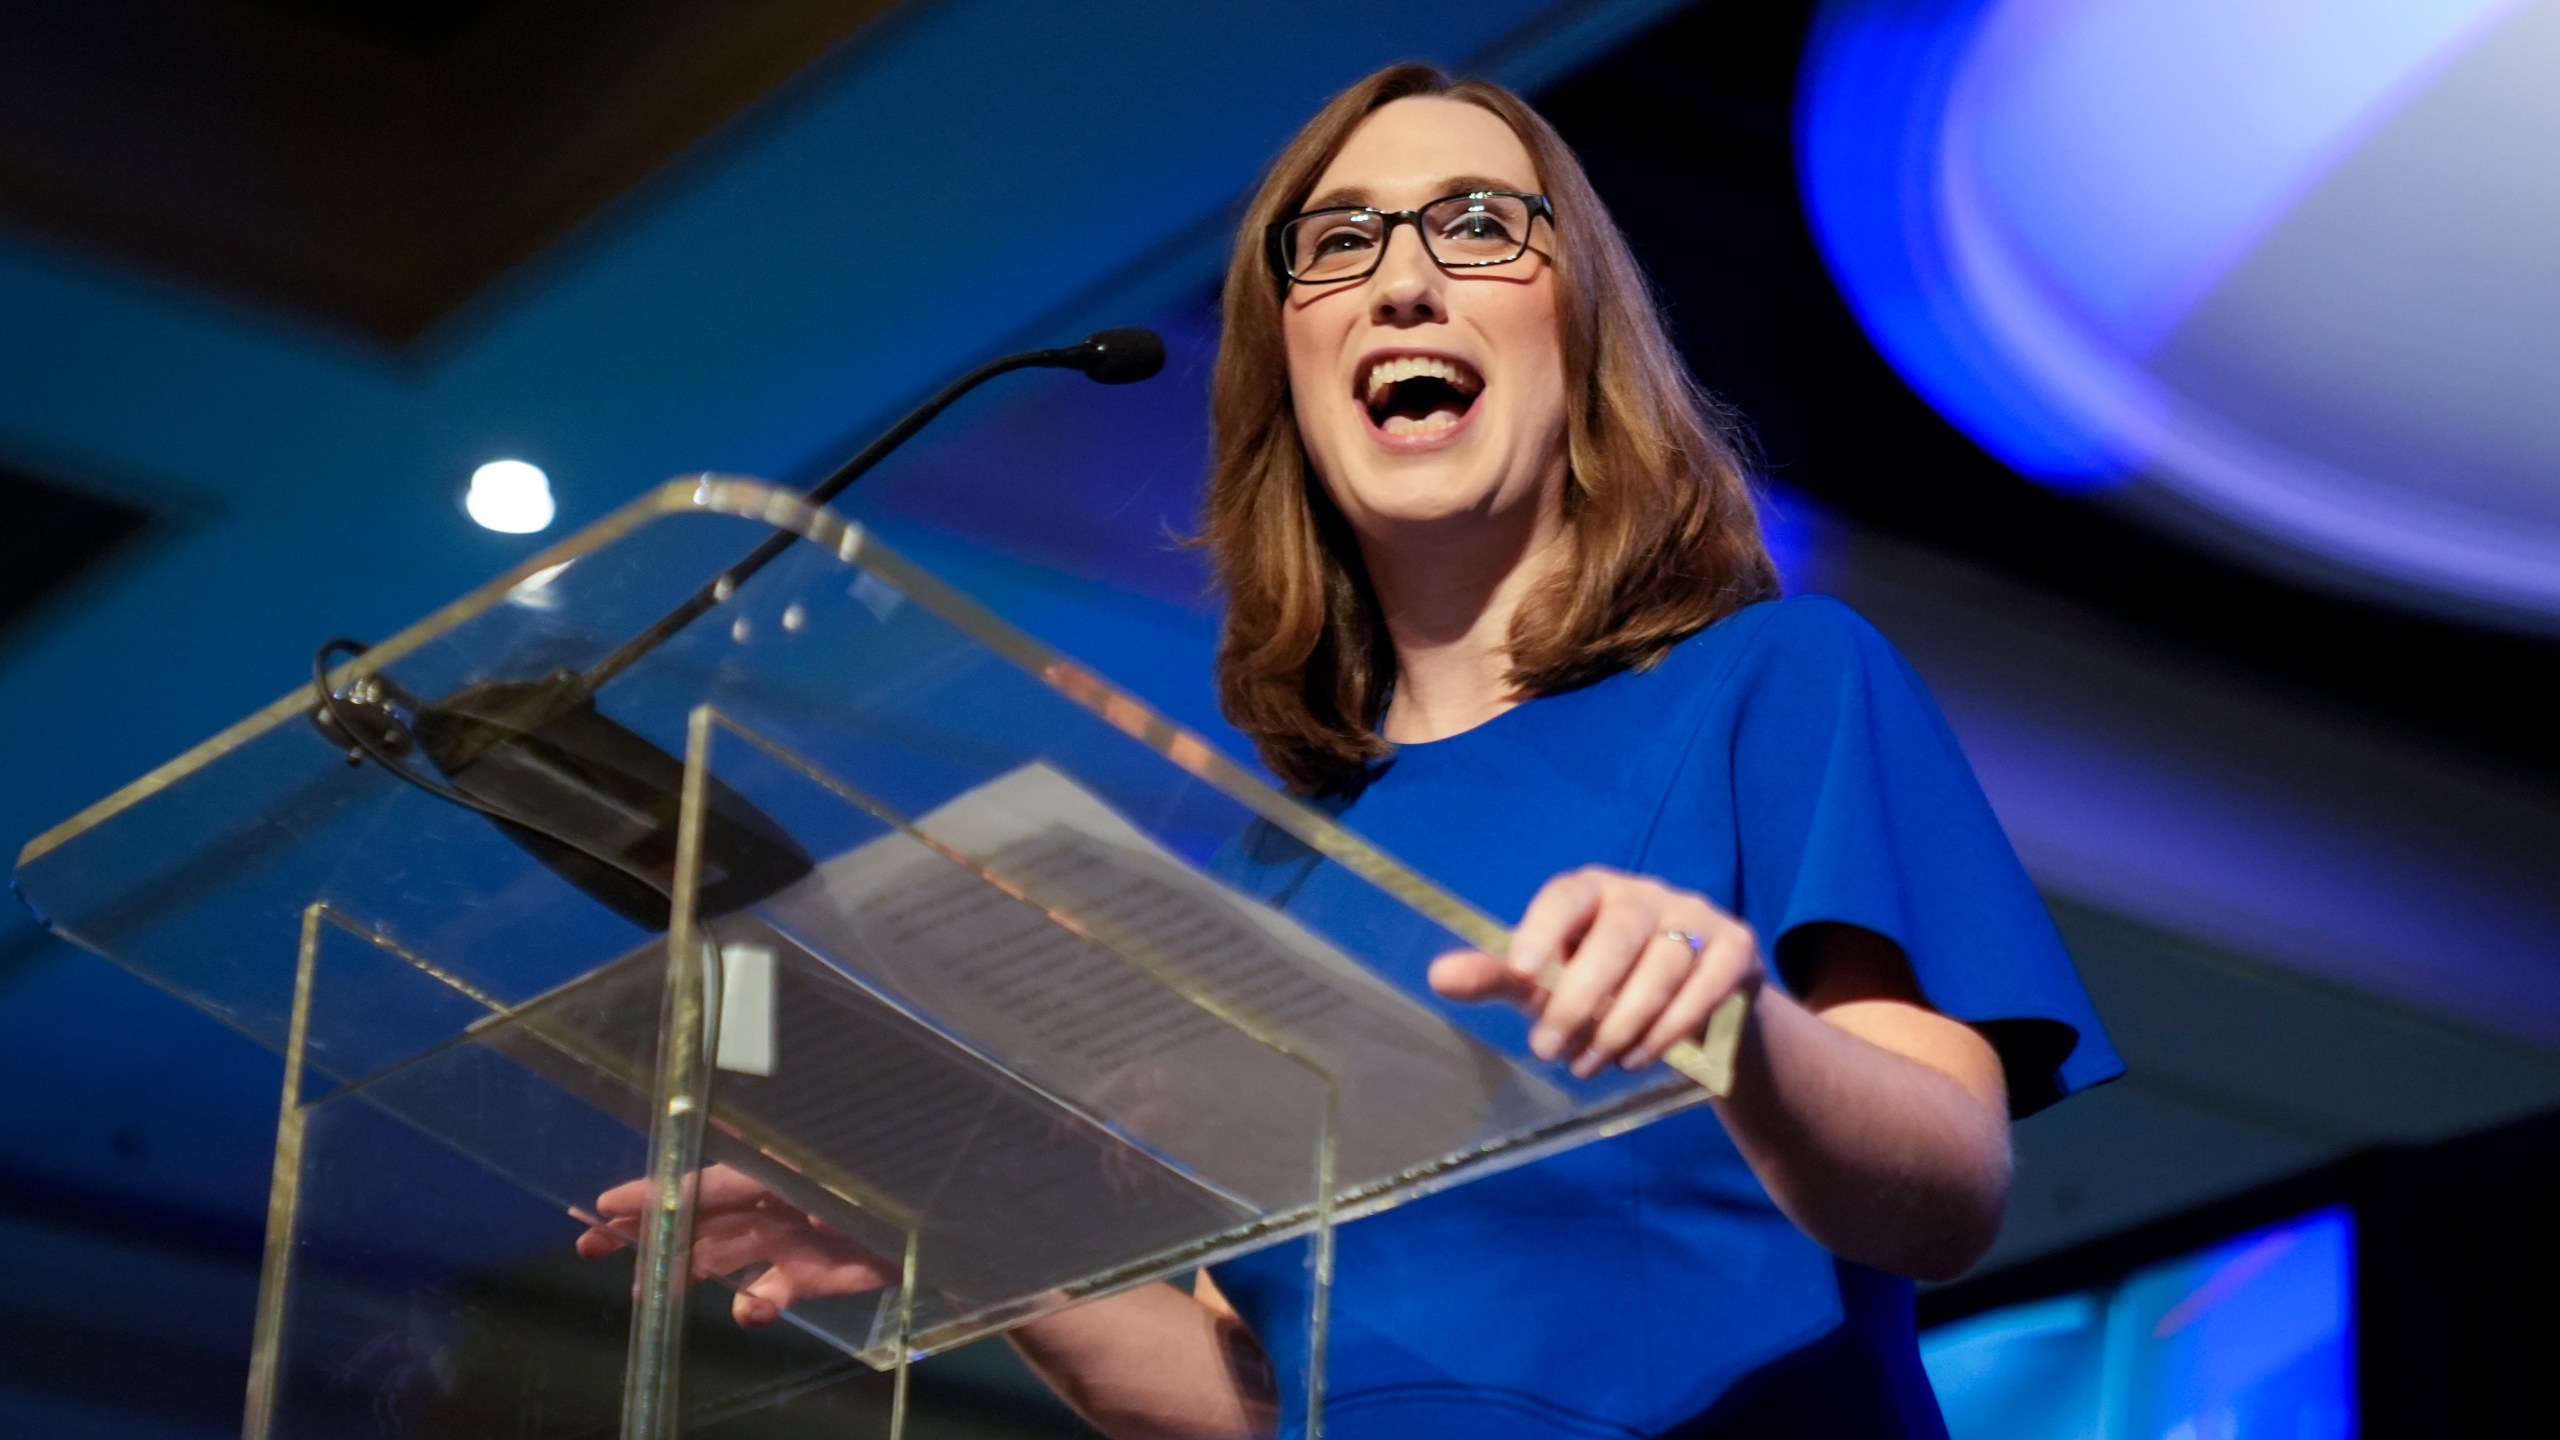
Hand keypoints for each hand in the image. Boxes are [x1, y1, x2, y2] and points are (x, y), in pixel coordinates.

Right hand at [573, 1164, 896, 1327]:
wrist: (941, 1220)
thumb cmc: (873, 1175)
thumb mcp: (806, 1168)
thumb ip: (751, 1165)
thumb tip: (695, 1136)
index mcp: (769, 1167)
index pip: (698, 1180)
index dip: (652, 1194)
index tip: (602, 1205)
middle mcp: (772, 1201)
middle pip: (698, 1220)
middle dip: (648, 1235)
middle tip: (591, 1249)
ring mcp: (790, 1241)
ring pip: (721, 1259)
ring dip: (685, 1274)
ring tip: (651, 1293)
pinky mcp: (814, 1277)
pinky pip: (769, 1295)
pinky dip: (754, 1307)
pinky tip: (752, 1312)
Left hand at [1428, 866, 1763, 1079]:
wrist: (1697, 1009)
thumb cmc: (1605, 986)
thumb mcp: (1550, 983)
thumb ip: (1500, 977)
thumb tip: (1437, 976)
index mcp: (1593, 890)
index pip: (1566, 894)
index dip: (1542, 929)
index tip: (1519, 973)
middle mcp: (1647, 894)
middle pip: (1619, 935)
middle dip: (1581, 998)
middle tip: (1547, 1049)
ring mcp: (1697, 917)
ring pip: (1663, 967)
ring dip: (1621, 1025)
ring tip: (1588, 1065)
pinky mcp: (1736, 949)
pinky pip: (1706, 987)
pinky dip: (1670, 1028)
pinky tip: (1639, 1058)